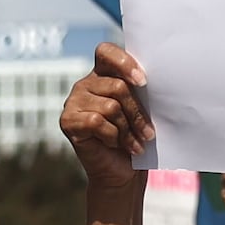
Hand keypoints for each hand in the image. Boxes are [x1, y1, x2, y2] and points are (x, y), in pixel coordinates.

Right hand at [56, 43, 153, 194]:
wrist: (121, 173)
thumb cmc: (135, 139)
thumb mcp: (142, 111)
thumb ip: (141, 93)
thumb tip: (156, 83)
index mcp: (104, 74)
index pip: (106, 52)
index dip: (124, 63)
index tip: (143, 82)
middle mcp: (86, 84)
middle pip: (118, 87)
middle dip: (137, 112)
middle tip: (149, 133)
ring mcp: (73, 101)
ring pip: (110, 106)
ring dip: (128, 129)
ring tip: (137, 143)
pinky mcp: (67, 120)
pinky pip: (97, 121)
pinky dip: (113, 137)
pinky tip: (117, 146)